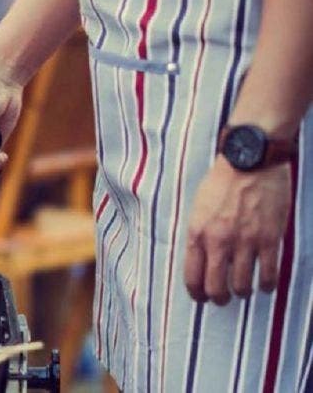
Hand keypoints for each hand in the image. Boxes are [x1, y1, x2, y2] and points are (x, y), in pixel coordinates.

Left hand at [184, 158, 291, 304]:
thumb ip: (199, 234)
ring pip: (242, 285)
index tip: (201, 298)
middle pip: (216, 287)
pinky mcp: (269, 239)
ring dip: (243, 292)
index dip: (197, 293)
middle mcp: (219, 242)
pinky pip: (268, 273)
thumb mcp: (198, 208)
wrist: (251, 161)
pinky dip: (267, 285)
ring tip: (244, 290)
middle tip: (223, 300)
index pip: (192, 276)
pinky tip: (266, 285)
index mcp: (198, 233)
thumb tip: (201, 259)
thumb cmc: (222, 181)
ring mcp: (245, 242)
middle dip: (219, 299)